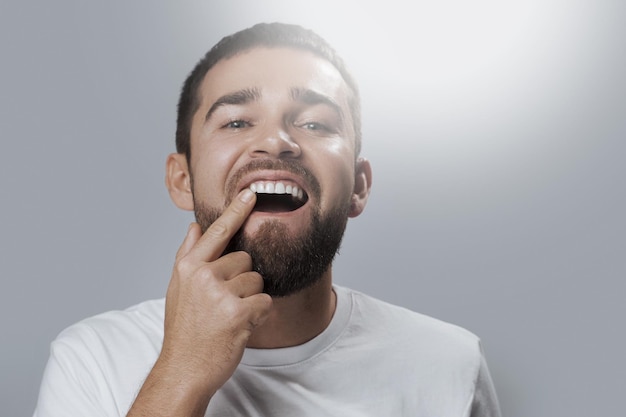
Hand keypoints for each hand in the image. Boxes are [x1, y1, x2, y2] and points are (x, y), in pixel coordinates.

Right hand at [150, 189, 271, 403]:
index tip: (250, 194)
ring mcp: (219, 293)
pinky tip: (239, 327)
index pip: (216, 232)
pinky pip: (264, 302)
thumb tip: (195, 226)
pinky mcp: (237, 312)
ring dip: (250, 299)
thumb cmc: (184, 329)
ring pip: (257, 281)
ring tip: (229, 317)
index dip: (236, 211)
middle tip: (224, 304)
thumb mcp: (178, 289)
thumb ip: (188, 256)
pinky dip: (258, 316)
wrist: (184, 369)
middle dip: (242, 280)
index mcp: (188, 267)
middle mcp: (202, 275)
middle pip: (245, 259)